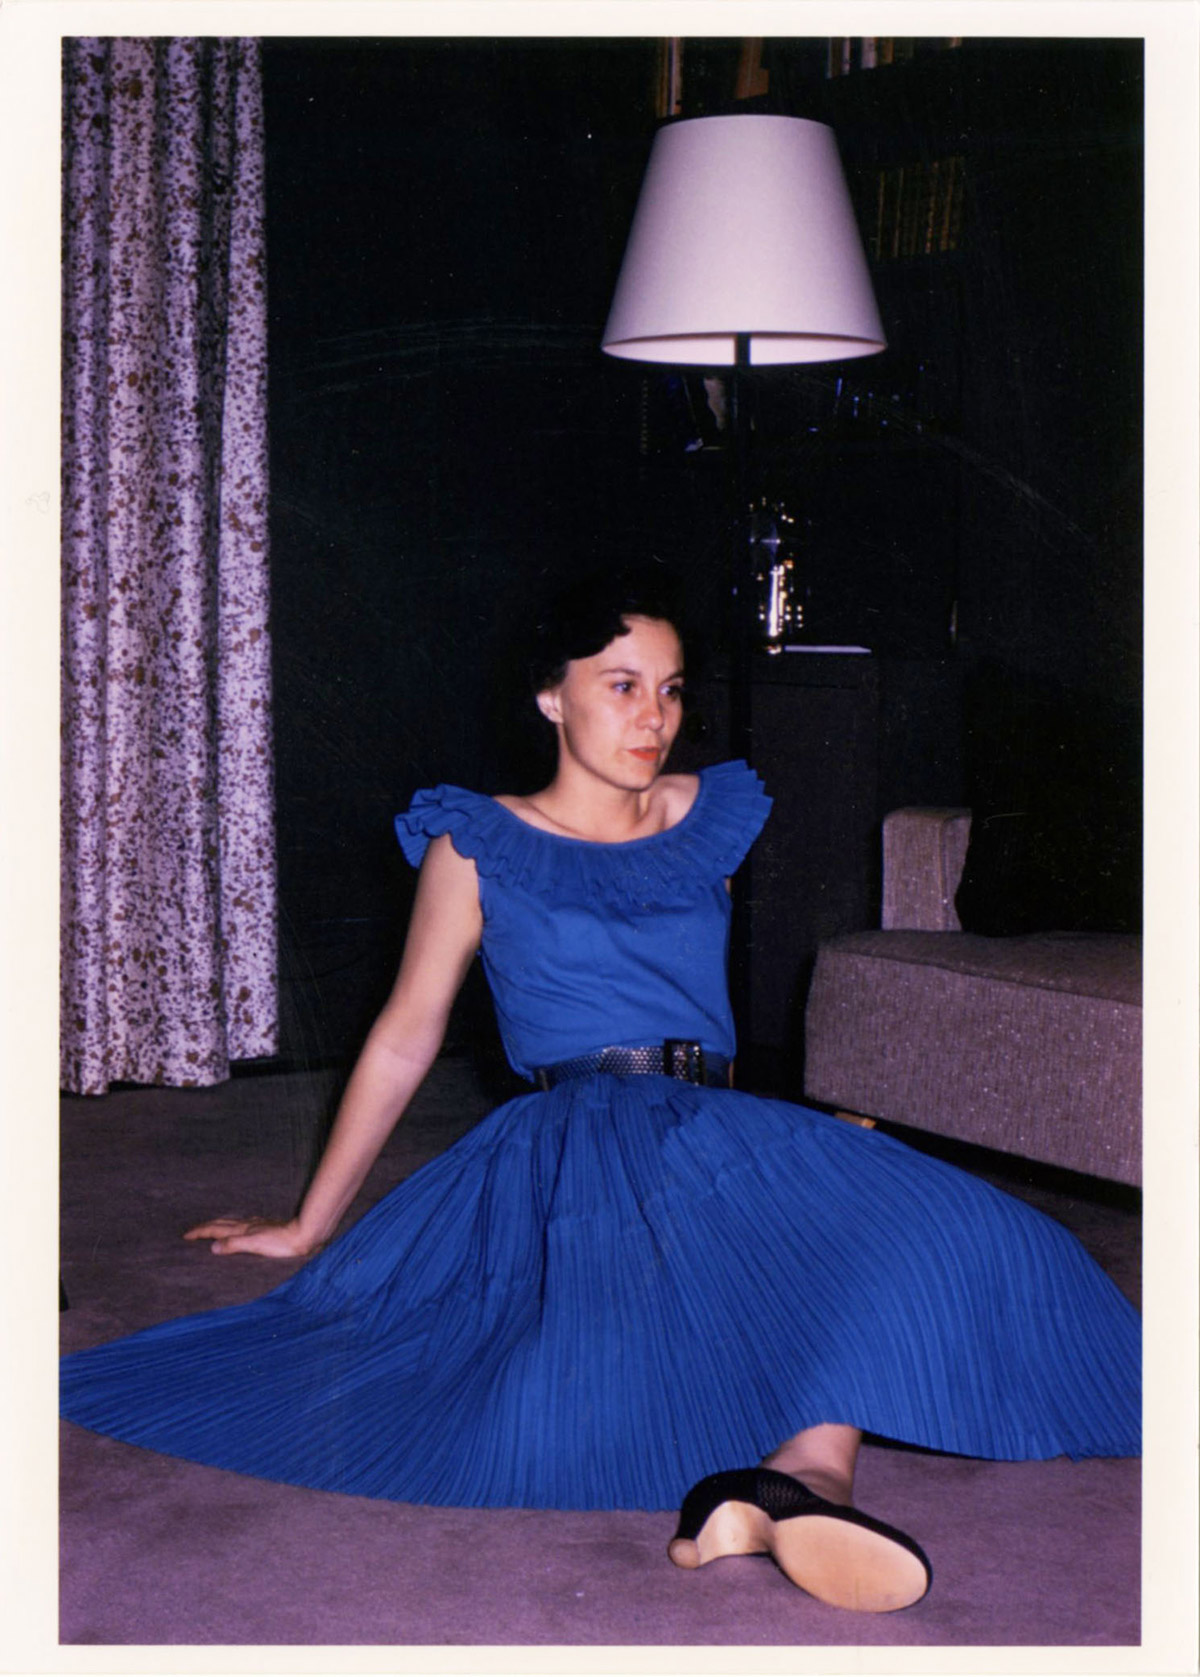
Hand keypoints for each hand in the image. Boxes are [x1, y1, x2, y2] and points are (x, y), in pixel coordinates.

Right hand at [183, 1216, 322, 1258]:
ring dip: (219, 1225)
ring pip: (232, 1223)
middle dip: (205, 1227)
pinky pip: (244, 1225)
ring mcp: (258, 1225)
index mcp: (243, 1230)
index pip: (216, 1229)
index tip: (185, 1235)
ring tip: (212, 1228)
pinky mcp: (267, 1228)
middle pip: (222, 1223)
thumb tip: (213, 1247)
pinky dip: (234, 1227)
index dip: (200, 1232)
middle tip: (192, 1231)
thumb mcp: (255, 1245)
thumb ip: (234, 1245)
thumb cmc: (283, 1243)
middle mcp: (248, 1225)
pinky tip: (241, 1228)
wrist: (306, 1234)